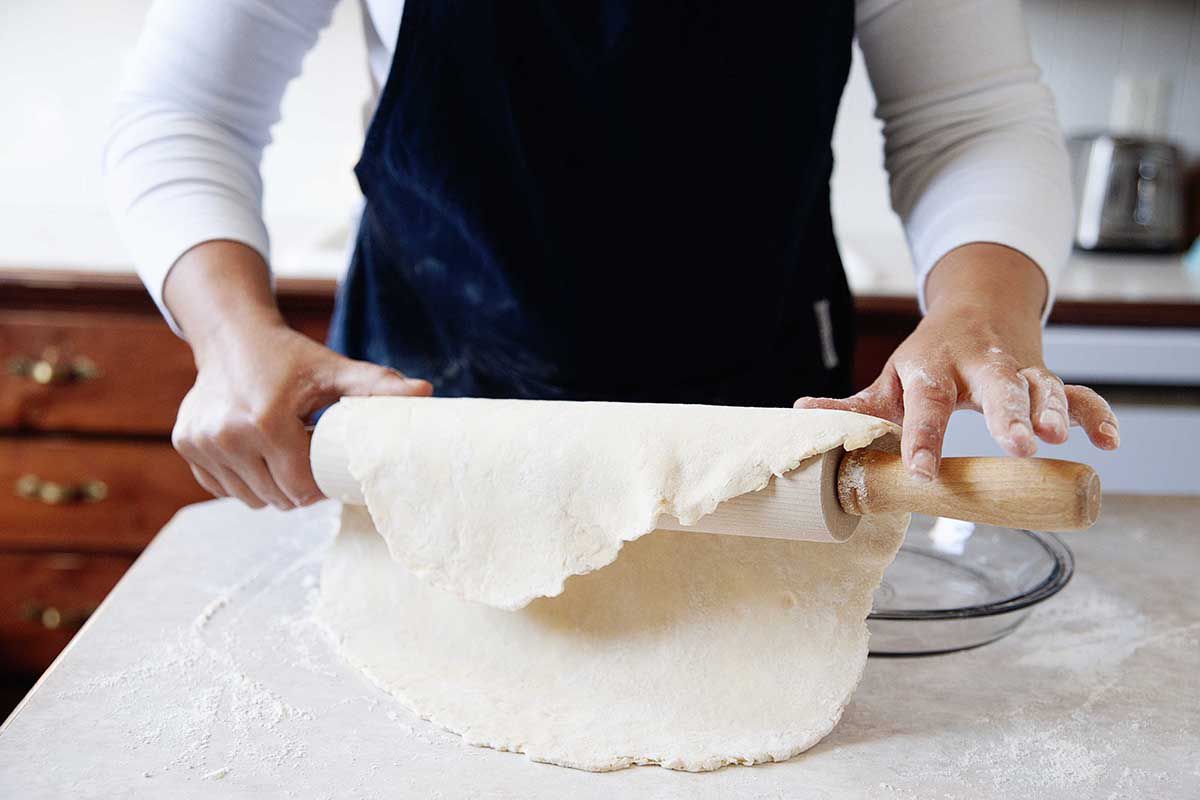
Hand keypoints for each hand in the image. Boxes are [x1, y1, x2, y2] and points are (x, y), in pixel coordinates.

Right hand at [163, 240, 431, 508]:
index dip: (322, 485)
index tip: (332, 468)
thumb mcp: (334, 370)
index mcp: (264, 421)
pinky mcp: (186, 446)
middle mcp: (226, 436)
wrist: (231, 334)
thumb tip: (426, 393)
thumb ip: (377, 386)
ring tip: (286, 455)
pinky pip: (224, 489)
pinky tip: (258, 454)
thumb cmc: (289, 357)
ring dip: (272, 488)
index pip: (302, 486)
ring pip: (250, 498)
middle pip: (277, 497)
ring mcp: (200, 443)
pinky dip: (245, 481)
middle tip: (314, 462)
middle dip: (300, 489)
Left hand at [795, 243, 1118, 479]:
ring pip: (1038, 385)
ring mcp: (1015, 368)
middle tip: (1019, 445)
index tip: (923, 472)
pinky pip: (1077, 393)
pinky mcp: (1043, 376)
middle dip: (1007, 413)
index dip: (922, 438)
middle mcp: (976, 363)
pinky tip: (1108, 442)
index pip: (924, 404)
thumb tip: (799, 415)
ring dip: (1051, 409)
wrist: (977, 307)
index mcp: (930, 367)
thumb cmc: (928, 358)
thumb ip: (853, 406)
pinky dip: (1095, 414)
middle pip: (994, 384)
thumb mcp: (891, 378)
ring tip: (1057, 438)